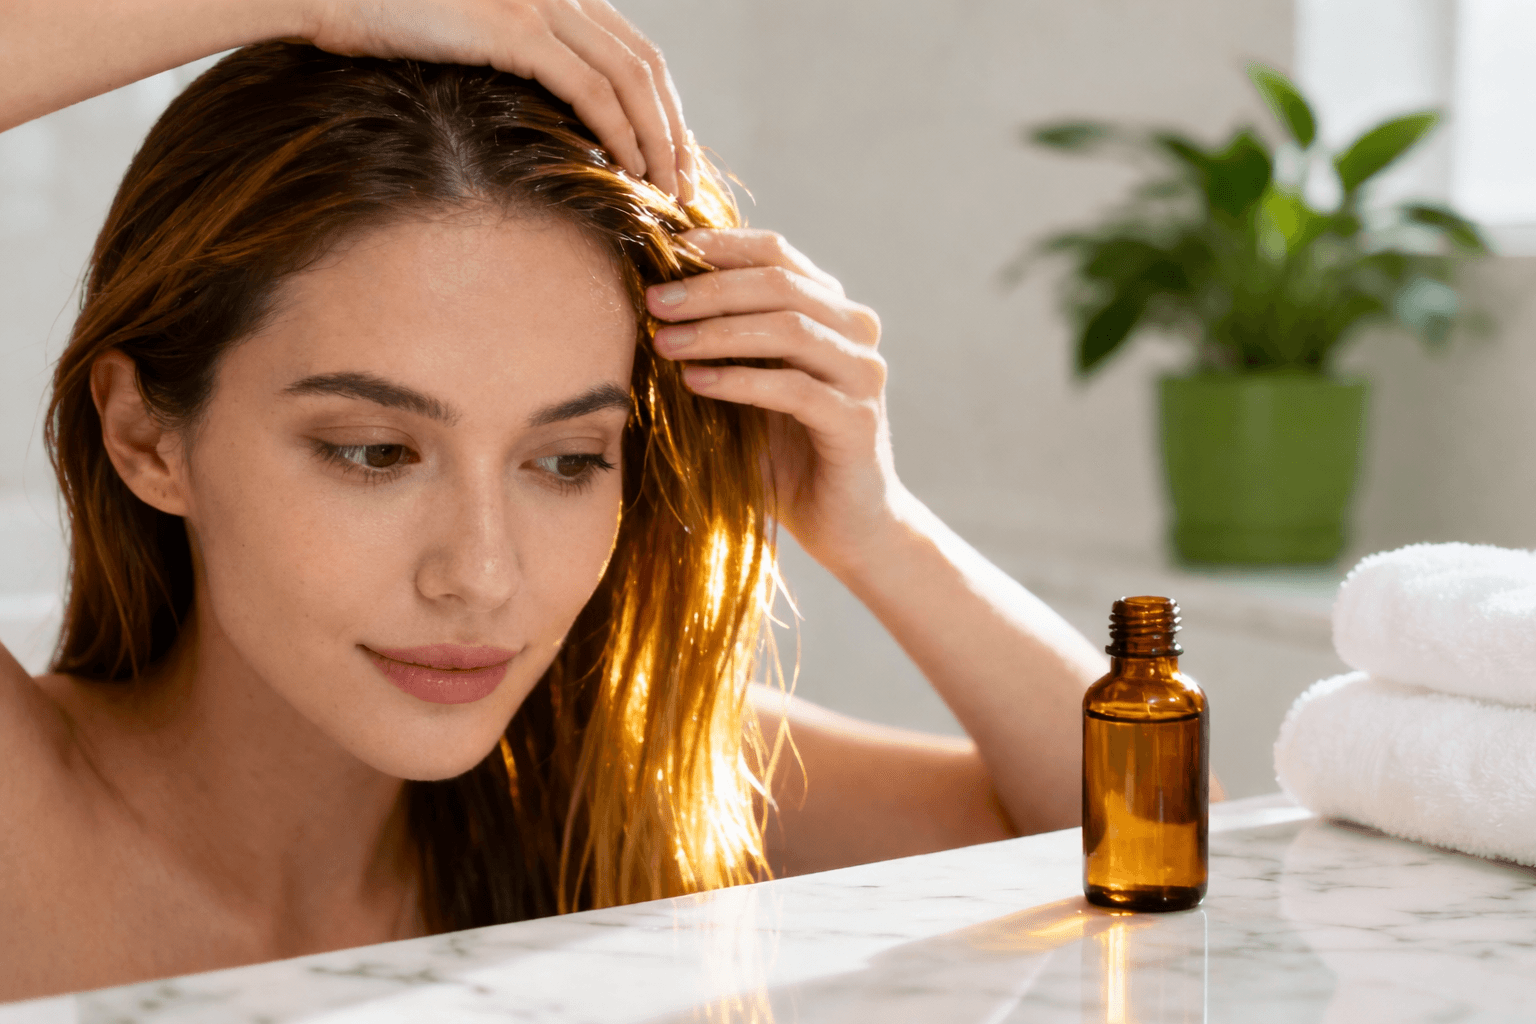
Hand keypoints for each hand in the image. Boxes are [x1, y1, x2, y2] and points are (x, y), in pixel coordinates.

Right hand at [302, 0, 692, 196]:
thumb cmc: (387, 22)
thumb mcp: (469, 40)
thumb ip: (517, 61)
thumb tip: (548, 117)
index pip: (635, 51)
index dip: (664, 108)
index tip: (674, 158)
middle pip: (647, 65)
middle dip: (675, 130)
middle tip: (686, 185)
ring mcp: (539, 3)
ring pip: (630, 79)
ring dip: (658, 140)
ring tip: (667, 190)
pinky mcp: (515, 27)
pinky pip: (591, 90)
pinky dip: (620, 133)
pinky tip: (630, 170)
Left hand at [648, 229, 898, 573]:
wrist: (843, 524)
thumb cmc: (784, 453)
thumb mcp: (748, 386)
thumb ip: (722, 342)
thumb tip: (651, 298)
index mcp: (830, 310)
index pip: (776, 254)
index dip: (719, 246)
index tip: (661, 251)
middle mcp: (856, 331)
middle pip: (780, 283)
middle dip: (708, 288)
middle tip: (652, 301)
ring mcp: (863, 374)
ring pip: (789, 328)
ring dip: (718, 332)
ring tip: (663, 342)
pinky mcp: (858, 420)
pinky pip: (794, 388)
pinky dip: (739, 381)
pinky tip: (695, 382)